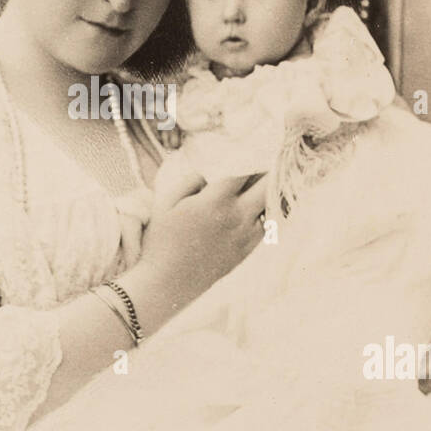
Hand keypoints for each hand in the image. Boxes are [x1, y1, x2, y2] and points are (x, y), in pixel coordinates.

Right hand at [120, 163, 265, 330]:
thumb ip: (190, 180)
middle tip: (267, 159)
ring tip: (263, 181)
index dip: (251, 155)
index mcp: (215, 201)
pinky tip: (255, 207)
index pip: (244, 170)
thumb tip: (209, 172)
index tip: (253, 147)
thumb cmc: (161, 241)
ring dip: (267, 192)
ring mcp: (244, 236)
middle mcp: (236, 217)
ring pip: (269, 207)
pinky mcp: (246, 251)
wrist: (167, 283)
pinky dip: (263, 214)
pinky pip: (265, 227)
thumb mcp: (166, 202)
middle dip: (268, 170)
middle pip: (267, 186)